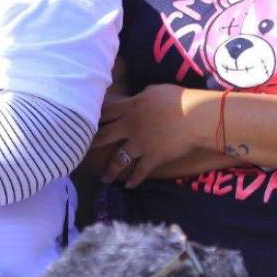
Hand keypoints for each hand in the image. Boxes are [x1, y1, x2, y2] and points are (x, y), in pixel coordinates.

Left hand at [91, 84, 209, 188]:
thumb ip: (141, 96)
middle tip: (81, 149)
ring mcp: (139, 143)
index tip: (84, 122)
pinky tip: (129, 186)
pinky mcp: (151, 157)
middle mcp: (130, 126)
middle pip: (105, 135)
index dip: (94, 116)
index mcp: (130, 107)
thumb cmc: (178, 98)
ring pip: (118, 159)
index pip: (106, 111)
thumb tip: (136, 98)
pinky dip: (134, 180)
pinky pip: (139, 172)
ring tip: (104, 178)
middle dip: (92, 143)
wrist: (195, 116)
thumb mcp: (155, 90)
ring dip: (110, 170)